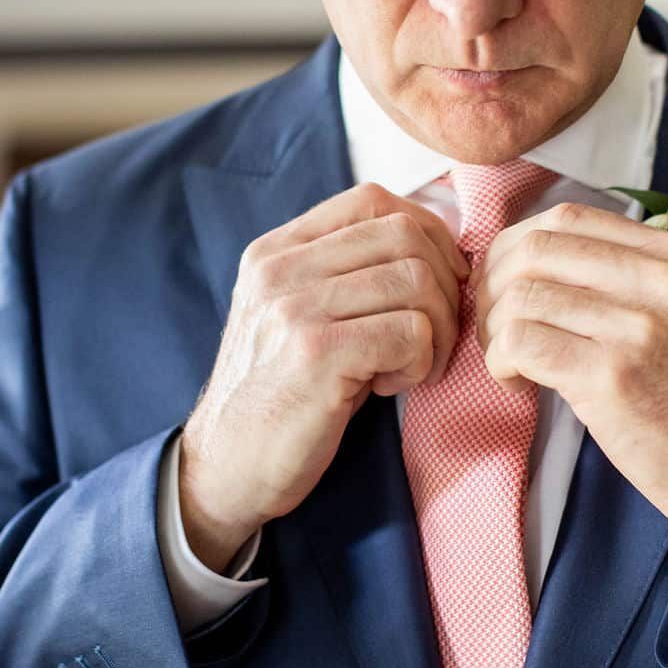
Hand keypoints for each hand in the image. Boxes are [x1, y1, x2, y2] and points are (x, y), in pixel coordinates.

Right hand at [179, 183, 468, 569]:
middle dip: (444, 285)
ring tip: (412, 367)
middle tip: (436, 336)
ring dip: (438, 331)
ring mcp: (294, 309)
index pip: (372, 199)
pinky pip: (411, 332)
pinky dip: (421, 363)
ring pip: (416, 281)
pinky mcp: (316, 355)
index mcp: (275, 251)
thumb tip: (438, 249)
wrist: (223, 468)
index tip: (441, 279)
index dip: (427, 231)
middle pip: (404, 234)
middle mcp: (280, 270)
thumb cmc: (278, 396)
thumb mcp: (295, 317)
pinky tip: (390, 388)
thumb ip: (343, 275)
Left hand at [471, 201, 667, 568]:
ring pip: (520, 296)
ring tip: (511, 361)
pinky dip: (501, 362)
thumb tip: (522, 255)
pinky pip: (520, 342)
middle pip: (535, 249)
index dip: (518, 246)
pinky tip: (517, 382)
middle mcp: (661, 281)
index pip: (568, 217)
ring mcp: (638, 327)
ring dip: (494, 331)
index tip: (507, 283)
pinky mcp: (612, 377)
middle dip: (495, 285)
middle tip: (497, 326)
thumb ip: (617, 275)